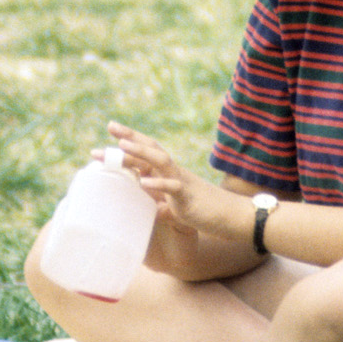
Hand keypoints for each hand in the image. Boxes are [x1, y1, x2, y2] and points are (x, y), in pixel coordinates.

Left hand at [105, 121, 244, 245]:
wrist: (232, 216)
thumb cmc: (205, 211)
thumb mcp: (178, 207)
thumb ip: (163, 206)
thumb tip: (152, 211)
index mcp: (170, 173)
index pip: (149, 150)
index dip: (131, 138)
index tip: (111, 127)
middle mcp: (174, 172)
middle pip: (151, 148)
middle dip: (130, 137)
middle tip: (110, 126)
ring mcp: (182, 181)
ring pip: (160, 161)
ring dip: (141, 152)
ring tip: (121, 146)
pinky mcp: (188, 197)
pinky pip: (173, 187)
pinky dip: (158, 184)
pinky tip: (143, 183)